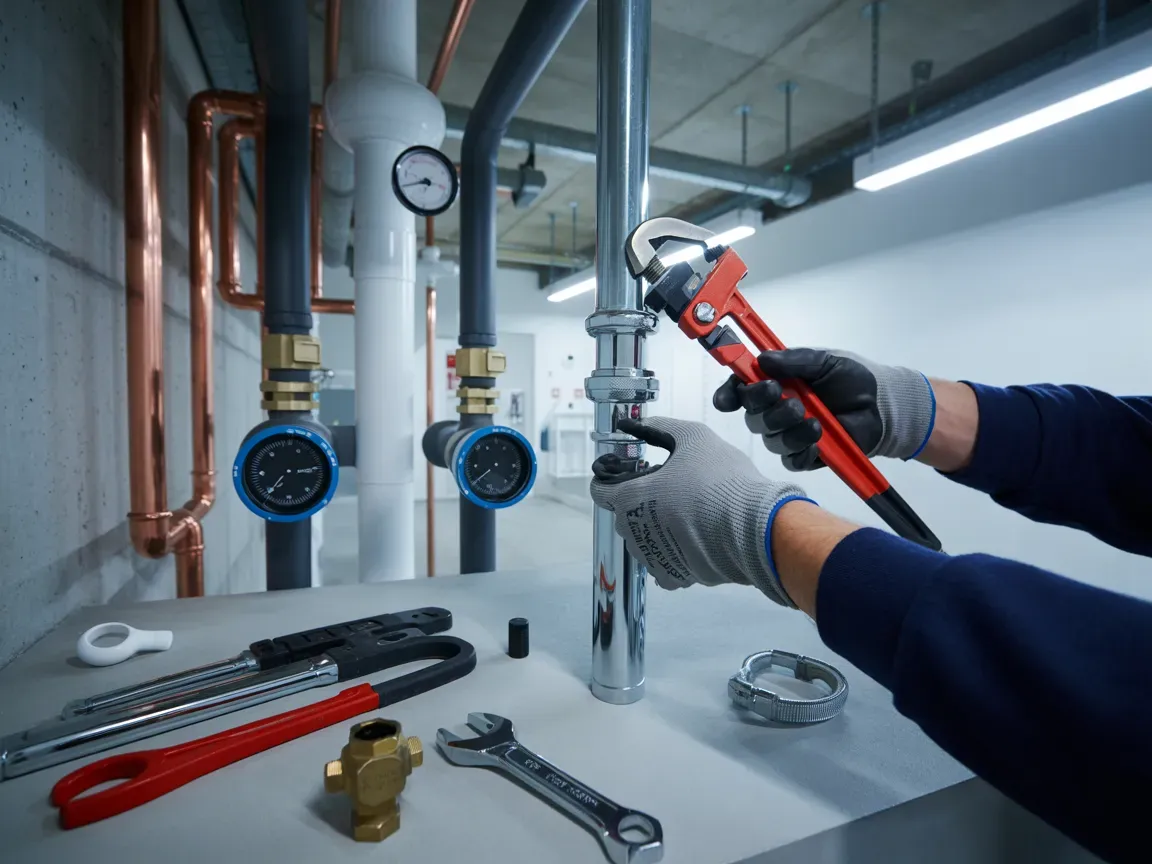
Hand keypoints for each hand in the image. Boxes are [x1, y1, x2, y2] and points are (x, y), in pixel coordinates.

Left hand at [589, 417, 813, 605]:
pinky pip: (663, 562)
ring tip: (689, 512)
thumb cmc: (719, 479)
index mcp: (629, 499)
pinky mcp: (674, 577)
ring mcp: (652, 559)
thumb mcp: (692, 437)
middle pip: (624, 514)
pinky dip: (673, 550)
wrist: (754, 528)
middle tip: (671, 488)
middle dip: (640, 500)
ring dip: (657, 526)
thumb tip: (634, 424)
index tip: (631, 471)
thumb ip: (659, 429)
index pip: (600, 490)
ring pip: (644, 539)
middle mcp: (632, 533)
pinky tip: (694, 537)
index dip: (612, 477)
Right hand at [713, 348, 934, 470]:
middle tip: (785, 396)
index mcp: (775, 385)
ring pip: (771, 439)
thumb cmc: (852, 378)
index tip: (730, 397)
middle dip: (764, 406)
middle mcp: (776, 411)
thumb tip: (763, 359)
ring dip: (787, 428)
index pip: (740, 392)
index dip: (729, 395)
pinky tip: (817, 439)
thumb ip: (794, 360)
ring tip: (813, 420)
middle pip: (752, 416)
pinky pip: (791, 460)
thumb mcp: (824, 361)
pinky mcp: (806, 456)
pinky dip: (801, 450)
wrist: (882, 404)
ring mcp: (790, 435)